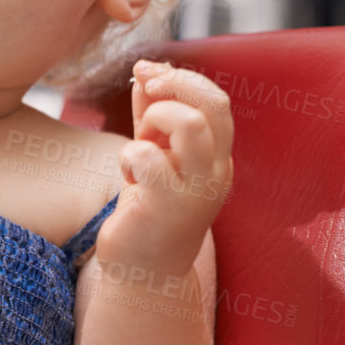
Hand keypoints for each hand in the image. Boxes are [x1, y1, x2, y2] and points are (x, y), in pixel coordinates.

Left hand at [89, 58, 233, 278]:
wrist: (145, 275)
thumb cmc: (148, 212)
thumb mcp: (153, 157)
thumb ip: (152, 115)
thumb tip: (146, 69)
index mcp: (217, 158)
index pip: (217, 101)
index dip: (183, 78)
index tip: (148, 72)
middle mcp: (215, 172)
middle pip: (212, 104)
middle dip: (173, 85)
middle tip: (145, 92)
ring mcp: (196, 192)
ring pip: (189, 125)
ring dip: (155, 119)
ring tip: (141, 143)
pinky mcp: (167, 209)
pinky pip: (149, 159)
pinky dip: (131, 155)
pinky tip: (128, 174)